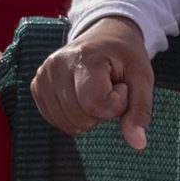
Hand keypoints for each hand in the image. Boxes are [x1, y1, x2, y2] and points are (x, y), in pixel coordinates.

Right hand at [30, 15, 157, 150]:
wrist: (103, 36)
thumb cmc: (124, 57)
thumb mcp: (142, 78)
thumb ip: (140, 110)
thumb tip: (138, 144)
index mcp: (84, 57)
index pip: (95, 104)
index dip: (116, 103)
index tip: (121, 85)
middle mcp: (57, 65)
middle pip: (80, 117)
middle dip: (102, 111)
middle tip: (108, 88)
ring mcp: (42, 75)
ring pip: (67, 123)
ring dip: (87, 115)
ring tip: (94, 90)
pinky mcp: (36, 85)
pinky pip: (55, 120)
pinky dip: (73, 117)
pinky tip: (80, 97)